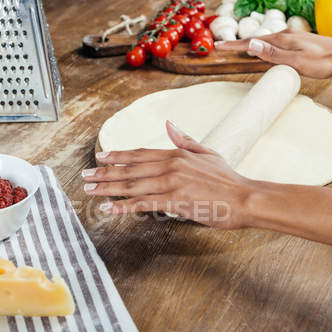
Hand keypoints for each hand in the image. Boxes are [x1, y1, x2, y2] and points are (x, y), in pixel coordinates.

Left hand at [82, 120, 257, 228]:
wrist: (246, 198)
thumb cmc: (229, 179)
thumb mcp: (207, 153)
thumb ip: (185, 140)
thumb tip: (170, 124)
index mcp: (177, 155)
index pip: (140, 154)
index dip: (118, 155)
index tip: (101, 157)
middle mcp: (170, 166)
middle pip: (130, 169)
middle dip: (105, 172)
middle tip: (86, 175)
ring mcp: (171, 184)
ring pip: (132, 185)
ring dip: (108, 187)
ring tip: (90, 190)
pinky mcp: (174, 202)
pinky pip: (143, 203)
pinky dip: (123, 205)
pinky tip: (109, 208)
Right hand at [215, 29, 331, 78]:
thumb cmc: (323, 62)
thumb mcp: (296, 62)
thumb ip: (273, 54)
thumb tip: (251, 44)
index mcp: (283, 39)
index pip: (252, 43)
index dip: (235, 45)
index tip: (219, 46)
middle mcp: (286, 35)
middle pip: (257, 40)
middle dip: (239, 44)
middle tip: (224, 47)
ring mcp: (293, 37)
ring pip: (267, 41)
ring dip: (252, 45)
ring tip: (239, 49)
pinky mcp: (299, 41)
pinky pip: (276, 44)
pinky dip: (264, 47)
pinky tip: (266, 51)